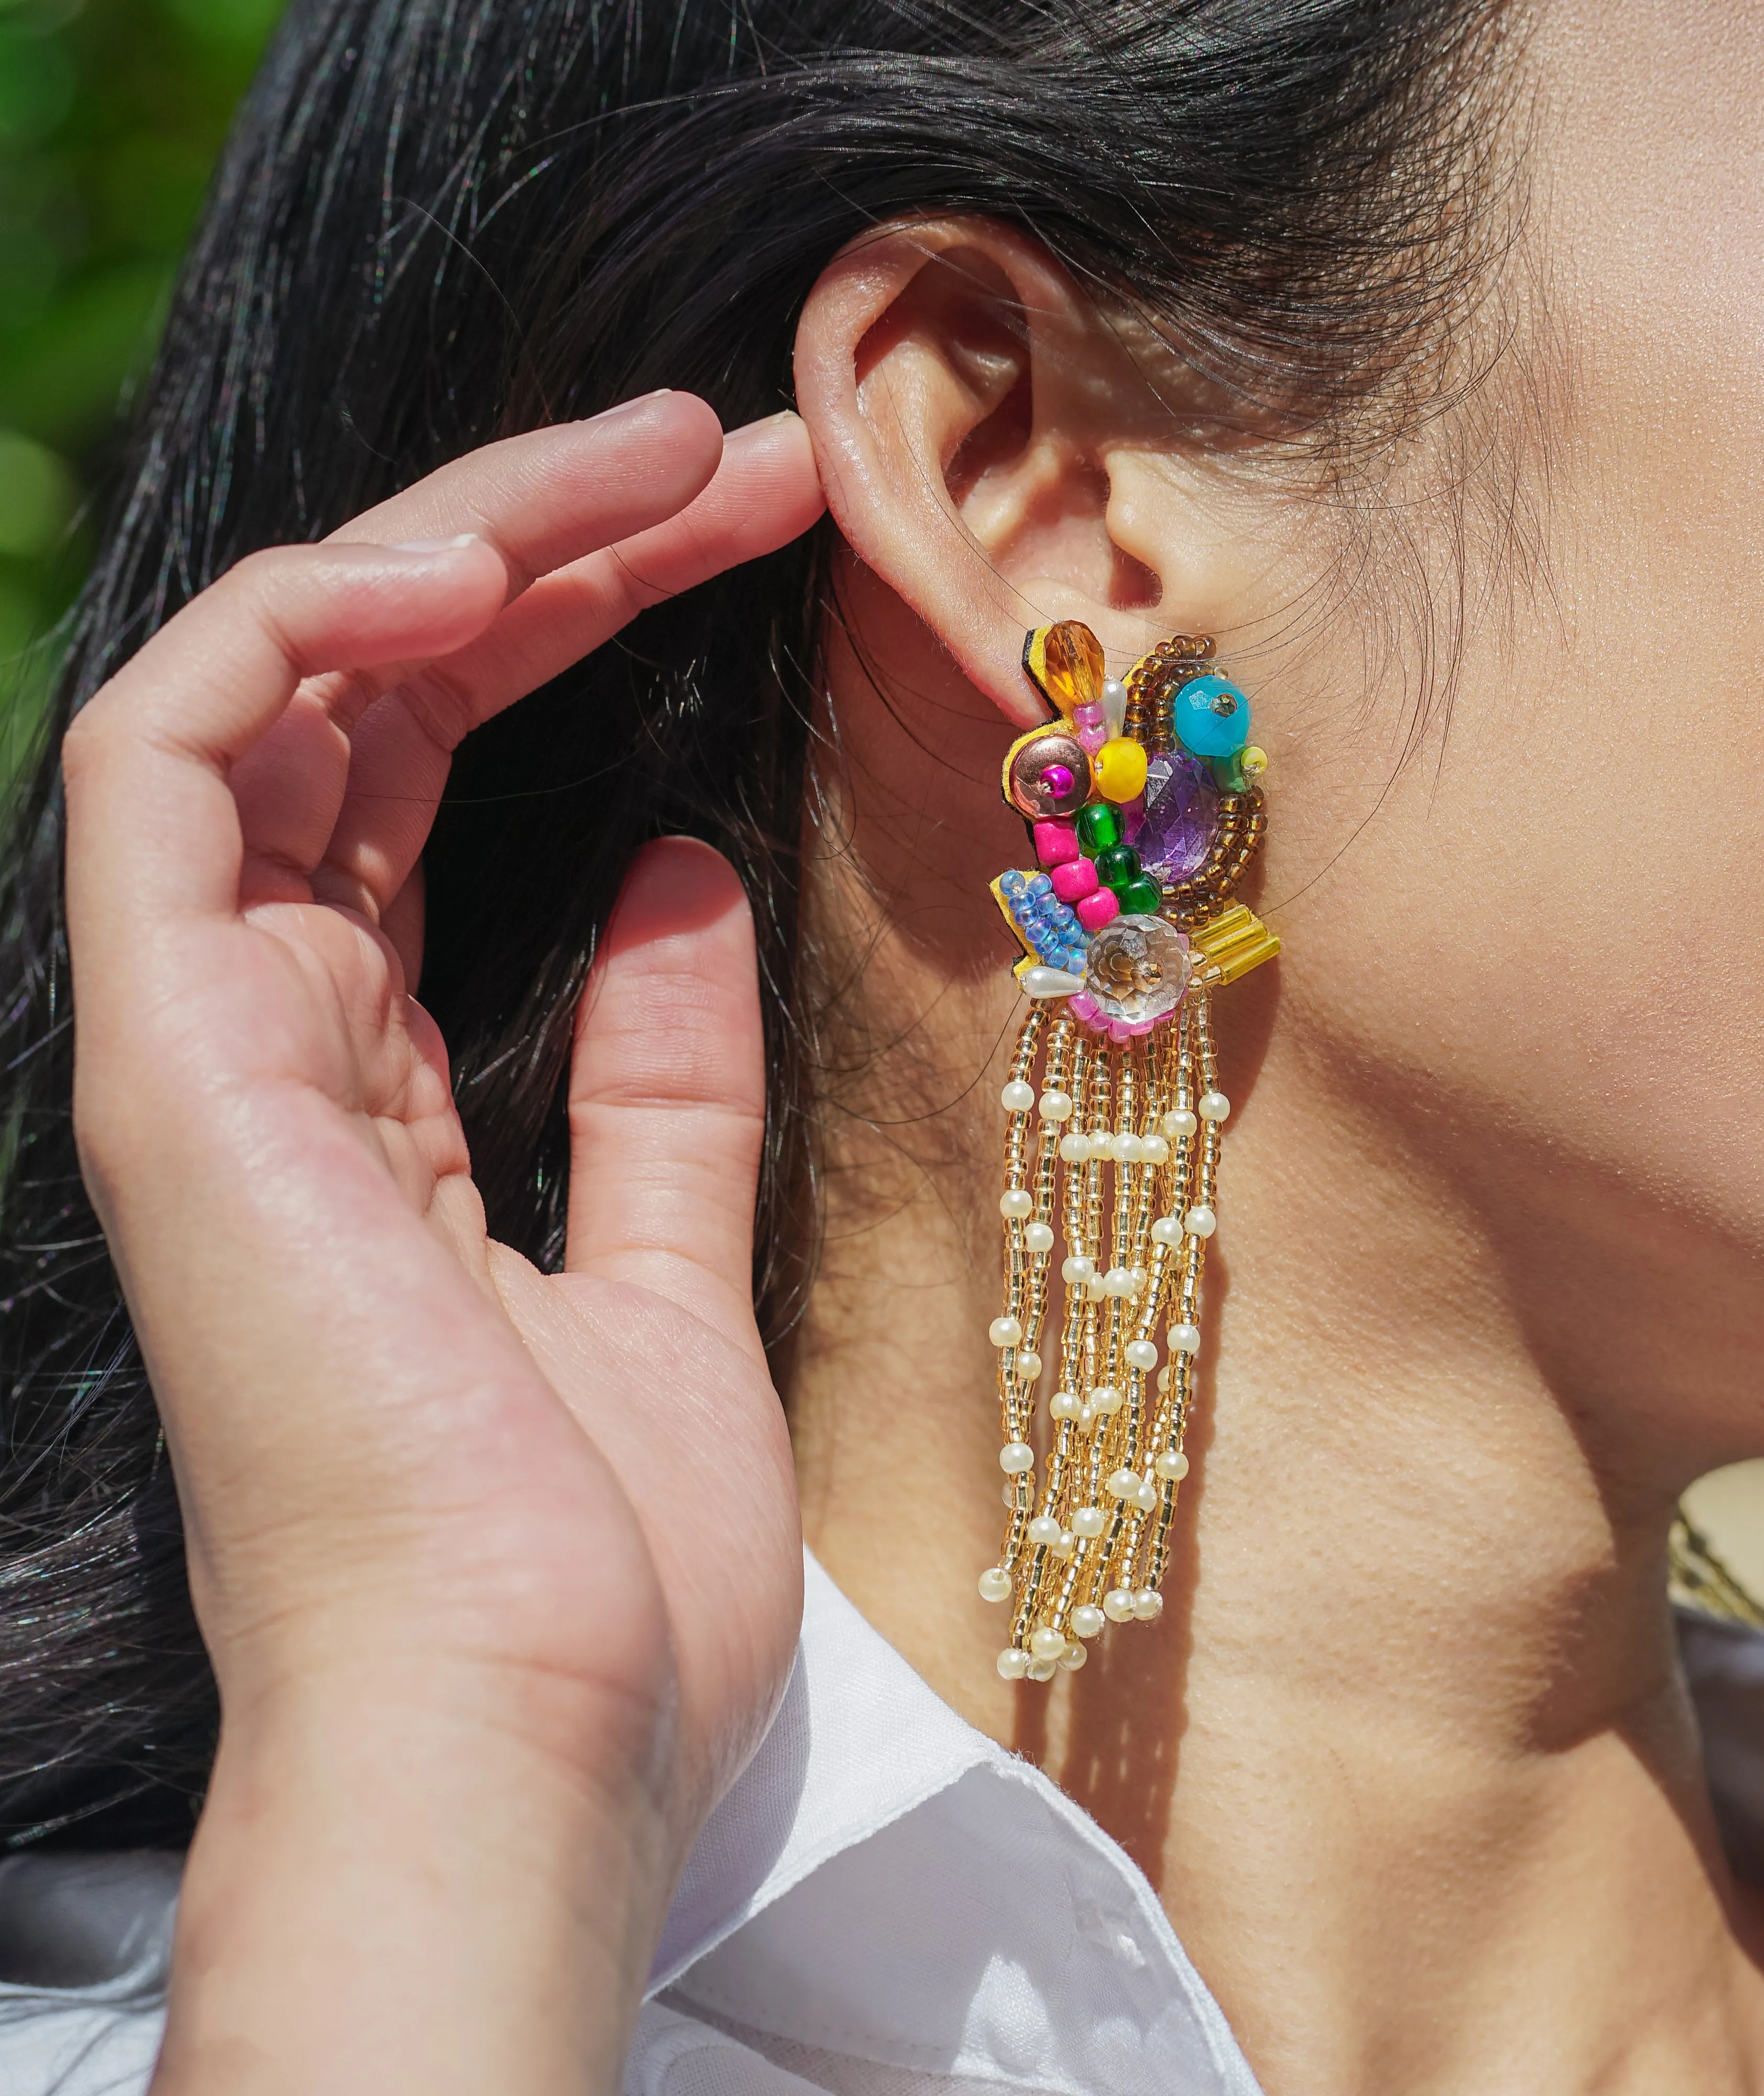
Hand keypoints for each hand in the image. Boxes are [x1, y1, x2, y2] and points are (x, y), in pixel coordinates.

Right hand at [61, 394, 820, 2094]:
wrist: (531, 1731)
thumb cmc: (597, 1560)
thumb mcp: (667, 1262)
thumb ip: (655, 1078)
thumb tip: (676, 874)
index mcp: (371, 1090)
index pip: (439, 783)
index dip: (583, 629)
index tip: (757, 537)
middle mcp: (271, 1038)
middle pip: (378, 705)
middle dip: (550, 543)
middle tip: (733, 440)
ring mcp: (203, 1039)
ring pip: (283, 687)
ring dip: (459, 536)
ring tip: (650, 454)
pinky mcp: (168, 1056)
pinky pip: (175, 758)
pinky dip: (316, 634)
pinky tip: (483, 565)